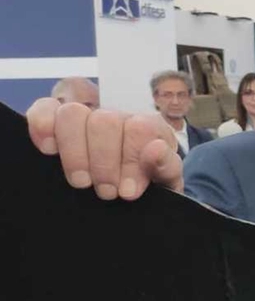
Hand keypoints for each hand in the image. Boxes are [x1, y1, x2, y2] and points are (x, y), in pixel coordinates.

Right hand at [26, 98, 181, 198]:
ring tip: (82, 182)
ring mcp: (84, 115)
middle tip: (106, 192)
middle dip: (104, 163)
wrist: (128, 192)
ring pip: (72, 113)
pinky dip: (43, 126)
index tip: (128, 191)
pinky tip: (49, 150)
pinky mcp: (54, 119)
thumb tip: (156, 149)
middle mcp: (115, 115)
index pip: (138, 127)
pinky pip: (43, 108)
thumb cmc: (147, 184)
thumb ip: (166, 166)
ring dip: (75, 152)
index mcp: (147, 126)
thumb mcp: (165, 181)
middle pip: (104, 122)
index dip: (131, 159)